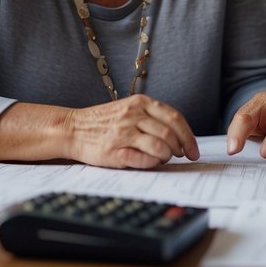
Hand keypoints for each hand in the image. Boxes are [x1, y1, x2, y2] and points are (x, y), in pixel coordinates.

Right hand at [65, 95, 198, 169]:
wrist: (73, 129)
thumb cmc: (104, 121)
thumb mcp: (130, 108)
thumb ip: (152, 116)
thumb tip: (180, 135)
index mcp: (140, 102)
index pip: (175, 118)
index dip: (188, 136)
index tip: (193, 149)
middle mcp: (133, 115)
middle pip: (170, 133)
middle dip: (180, 148)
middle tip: (181, 156)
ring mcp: (123, 133)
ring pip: (159, 146)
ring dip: (167, 156)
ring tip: (163, 158)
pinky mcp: (114, 151)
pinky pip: (143, 160)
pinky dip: (152, 163)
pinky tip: (151, 163)